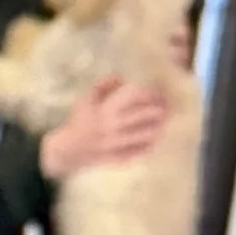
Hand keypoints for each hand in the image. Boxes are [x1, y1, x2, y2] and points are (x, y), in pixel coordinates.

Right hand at [43, 79, 168, 180]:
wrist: (67, 150)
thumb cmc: (77, 122)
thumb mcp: (85, 99)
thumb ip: (102, 86)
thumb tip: (120, 77)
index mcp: (107, 109)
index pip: (135, 96)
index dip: (150, 94)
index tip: (159, 93)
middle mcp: (114, 125)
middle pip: (144, 115)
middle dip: (160, 111)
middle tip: (168, 108)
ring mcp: (117, 143)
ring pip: (144, 135)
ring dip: (158, 128)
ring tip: (164, 124)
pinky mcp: (117, 157)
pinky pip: (138, 153)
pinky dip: (148, 146)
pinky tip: (154, 141)